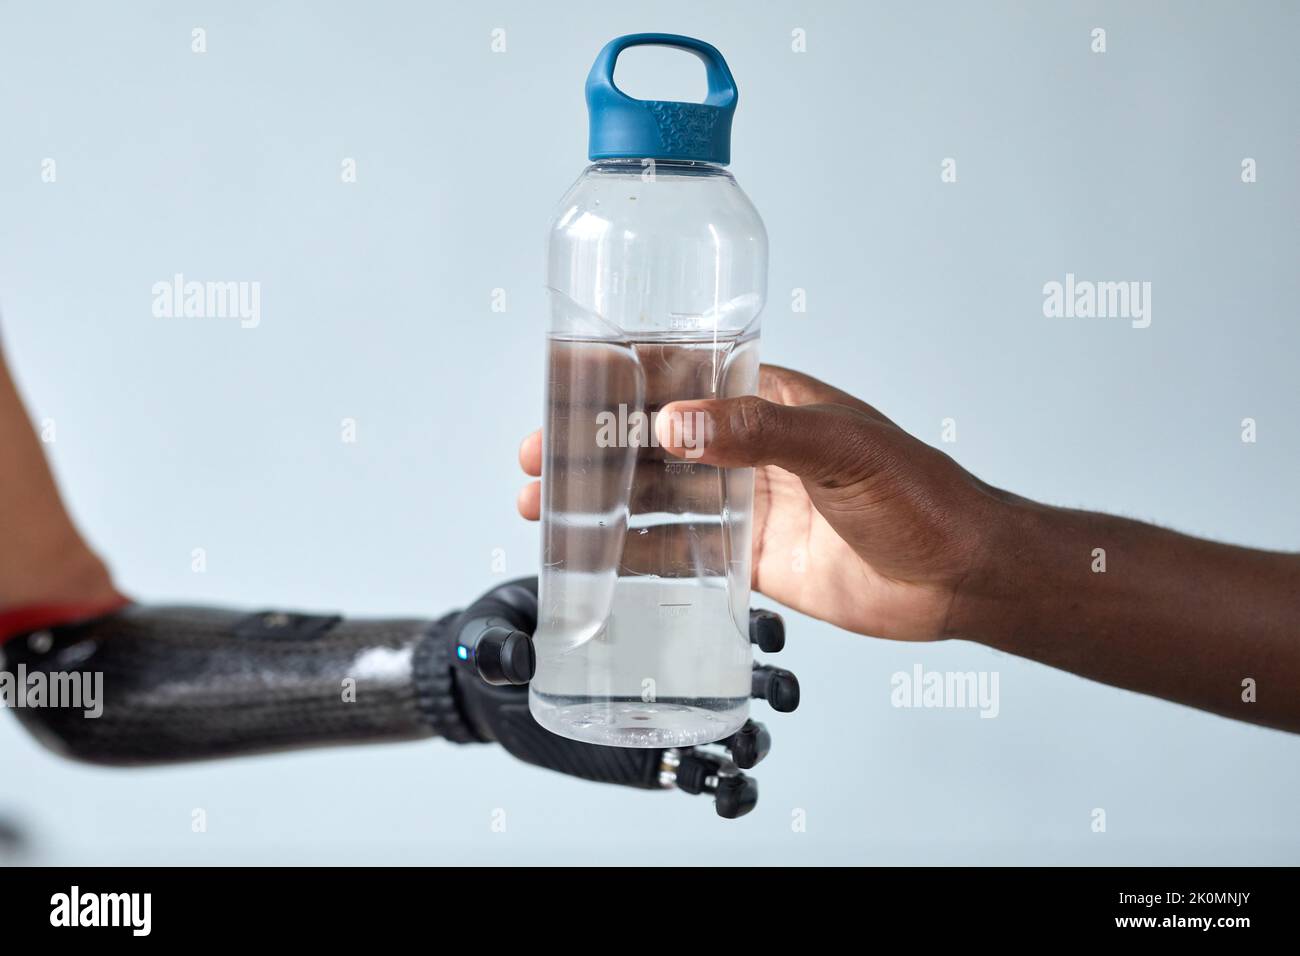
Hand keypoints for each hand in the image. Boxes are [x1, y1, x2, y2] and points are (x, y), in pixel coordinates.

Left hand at [449, 578, 798, 818]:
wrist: (481, 689)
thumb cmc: (502, 636)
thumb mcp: (497, 629)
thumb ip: (500, 643)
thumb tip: (513, 656)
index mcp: (650, 616)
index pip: (716, 612)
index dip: (753, 621)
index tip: (767, 630)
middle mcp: (669, 666)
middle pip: (741, 672)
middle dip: (772, 682)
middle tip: (777, 689)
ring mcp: (664, 716)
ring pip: (731, 726)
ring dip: (755, 737)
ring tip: (749, 748)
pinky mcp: (652, 758)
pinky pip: (701, 775)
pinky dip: (725, 790)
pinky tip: (728, 795)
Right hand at [519, 365, 1008, 641]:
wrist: (960, 577)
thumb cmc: (921, 494)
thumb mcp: (843, 448)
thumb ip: (758, 433)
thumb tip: (673, 424)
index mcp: (768, 400)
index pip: (678, 376)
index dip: (617, 380)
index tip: (564, 386)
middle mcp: (748, 448)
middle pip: (652, 440)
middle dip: (591, 447)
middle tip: (537, 461)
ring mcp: (747, 504)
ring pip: (657, 497)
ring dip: (602, 501)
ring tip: (544, 510)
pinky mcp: (752, 559)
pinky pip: (681, 553)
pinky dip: (636, 554)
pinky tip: (598, 559)